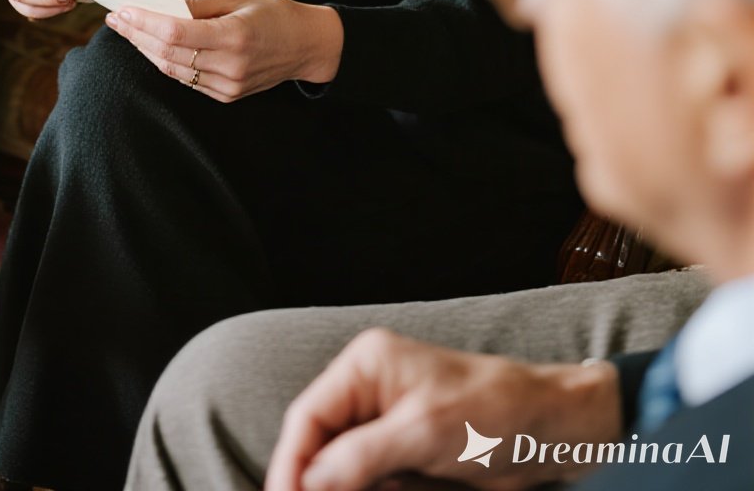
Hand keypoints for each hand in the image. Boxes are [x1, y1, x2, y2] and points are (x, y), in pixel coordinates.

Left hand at [104, 0, 343, 100]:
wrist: (307, 45)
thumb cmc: (275, 13)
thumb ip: (198, 5)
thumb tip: (162, 6)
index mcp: (233, 36)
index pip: (175, 34)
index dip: (144, 23)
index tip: (122, 10)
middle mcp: (229, 65)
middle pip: (167, 54)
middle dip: (137, 35)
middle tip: (116, 19)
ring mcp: (228, 85)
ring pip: (173, 70)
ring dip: (147, 51)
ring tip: (129, 31)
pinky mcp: (227, 95)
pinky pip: (187, 79)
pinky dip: (166, 63)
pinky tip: (153, 48)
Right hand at [264, 329, 621, 490]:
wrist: (555, 431)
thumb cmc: (497, 412)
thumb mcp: (423, 433)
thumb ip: (359, 456)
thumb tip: (308, 482)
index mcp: (366, 366)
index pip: (307, 417)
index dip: (290, 465)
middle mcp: (369, 391)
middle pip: (318, 446)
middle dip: (314, 485)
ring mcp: (387, 424)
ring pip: (342, 471)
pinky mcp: (405, 454)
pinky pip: (370, 481)